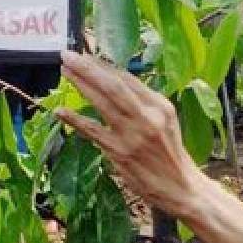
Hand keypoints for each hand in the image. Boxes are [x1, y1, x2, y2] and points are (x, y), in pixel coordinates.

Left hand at [56, 51, 204, 218]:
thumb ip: (143, 103)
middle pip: (113, 85)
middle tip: (68, 54)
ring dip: (81, 84)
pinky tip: (61, 111)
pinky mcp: (119, 153)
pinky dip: (75, 120)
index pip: (128, 79)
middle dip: (88, 67)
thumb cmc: (169, 153)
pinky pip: (93, 131)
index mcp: (160, 105)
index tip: (86, 56)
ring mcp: (133, 135)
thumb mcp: (164, 121)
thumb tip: (113, 83)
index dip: (103, 65)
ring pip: (102, 102)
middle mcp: (148, 116)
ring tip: (65, 71)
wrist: (181, 187)